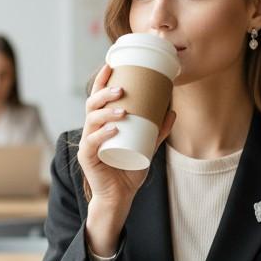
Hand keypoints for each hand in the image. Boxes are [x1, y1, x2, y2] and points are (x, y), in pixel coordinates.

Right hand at [78, 63, 174, 254]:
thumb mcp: (148, 147)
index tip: (111, 64)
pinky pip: (92, 143)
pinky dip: (102, 135)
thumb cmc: (129, 170)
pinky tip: (113, 129)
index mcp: (101, 124)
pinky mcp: (88, 159)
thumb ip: (158, 131)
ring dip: (105, 112)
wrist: (119, 197)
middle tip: (121, 88)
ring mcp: (88, 144)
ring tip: (122, 109)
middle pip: (91, 105)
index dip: (101, 80)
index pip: (97, 97)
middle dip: (104, 93)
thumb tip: (172, 110)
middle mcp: (91, 130)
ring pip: (91, 121)